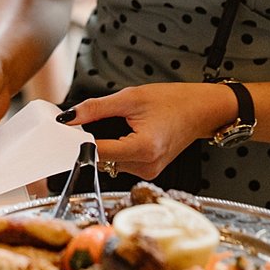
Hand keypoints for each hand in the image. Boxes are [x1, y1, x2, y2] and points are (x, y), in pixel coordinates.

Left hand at [58, 83, 229, 180]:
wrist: (201, 110)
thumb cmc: (172, 101)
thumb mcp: (131, 97)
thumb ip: (96, 108)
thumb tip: (68, 118)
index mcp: (143, 148)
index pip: (97, 152)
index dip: (80, 140)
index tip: (68, 130)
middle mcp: (146, 166)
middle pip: (102, 158)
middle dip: (94, 140)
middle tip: (98, 119)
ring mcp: (148, 172)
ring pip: (110, 161)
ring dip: (107, 144)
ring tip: (121, 124)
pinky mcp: (149, 171)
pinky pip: (122, 162)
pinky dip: (118, 148)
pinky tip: (128, 133)